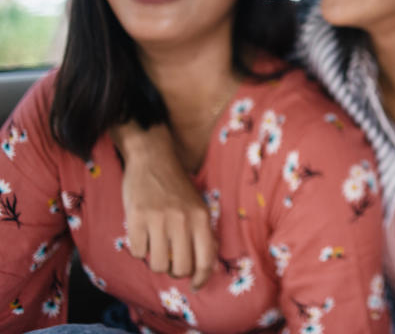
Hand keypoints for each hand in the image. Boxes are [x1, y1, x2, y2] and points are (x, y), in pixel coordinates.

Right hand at [113, 122, 216, 288]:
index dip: (202, 278)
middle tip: (171, 262)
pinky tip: (143, 235)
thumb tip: (210, 268)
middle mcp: (182, 220)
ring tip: (156, 246)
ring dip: (156, 262)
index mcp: (202, 217)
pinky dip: (139, 250)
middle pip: (180, 268)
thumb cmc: (178, 187)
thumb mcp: (199, 206)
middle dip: (176, 271)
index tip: (195, 285)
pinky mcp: (136, 218)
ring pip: (157, 264)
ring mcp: (158, 219)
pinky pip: (138, 252)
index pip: (206, 259)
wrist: (153, 158)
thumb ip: (204, 234)